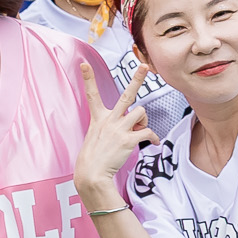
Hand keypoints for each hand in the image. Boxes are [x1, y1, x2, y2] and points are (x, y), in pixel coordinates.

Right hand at [74, 65, 153, 208]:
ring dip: (144, 121)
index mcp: (98, 118)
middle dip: (137, 79)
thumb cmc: (93, 159)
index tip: (84, 63)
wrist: (91, 174)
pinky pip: (148, 133)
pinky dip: (153, 138)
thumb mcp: (97, 138)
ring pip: (141, 112)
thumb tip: (136, 126)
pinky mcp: (128, 139)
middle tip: (144, 66)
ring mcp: (118, 129)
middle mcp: (109, 120)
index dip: (87, 78)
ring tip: (139, 131)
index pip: (91, 94)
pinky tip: (153, 144)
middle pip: (126, 95)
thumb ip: (115, 128)